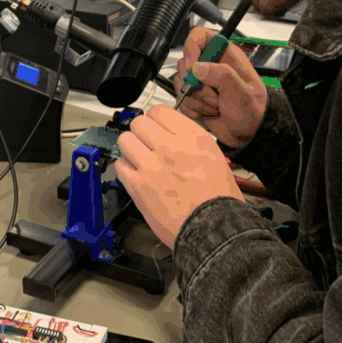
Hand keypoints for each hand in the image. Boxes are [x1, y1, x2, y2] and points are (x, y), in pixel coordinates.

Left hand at [115, 105, 242, 248]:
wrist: (214, 231)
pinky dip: (126, 170)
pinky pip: (120, 166)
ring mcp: (152, 166)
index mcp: (193, 138)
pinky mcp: (139, 186)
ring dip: (131, 149)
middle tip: (146, 144)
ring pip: (125, 140)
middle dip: (141, 132)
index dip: (156, 120)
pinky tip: (136, 176)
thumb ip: (190, 143)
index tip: (156, 128)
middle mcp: (171, 147)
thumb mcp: (215, 158)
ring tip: (139, 159)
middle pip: (139, 122)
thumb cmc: (220, 202)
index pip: (160, 111)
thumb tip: (172, 135)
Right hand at [175, 27, 268, 148]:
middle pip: (185, 63)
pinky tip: (207, 112)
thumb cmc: (253, 112)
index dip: (191, 47)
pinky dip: (191, 108)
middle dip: (196, 84)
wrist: (248, 135)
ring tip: (214, 106)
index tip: (192, 66)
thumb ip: (222, 76)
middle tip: (214, 96)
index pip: (200, 36)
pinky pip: (180, 98)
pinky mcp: (194, 96)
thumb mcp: (242, 93)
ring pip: (181, 82)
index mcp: (225, 55)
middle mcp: (211, 65)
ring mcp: (201, 81)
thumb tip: (198, 67)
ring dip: (195, 99)